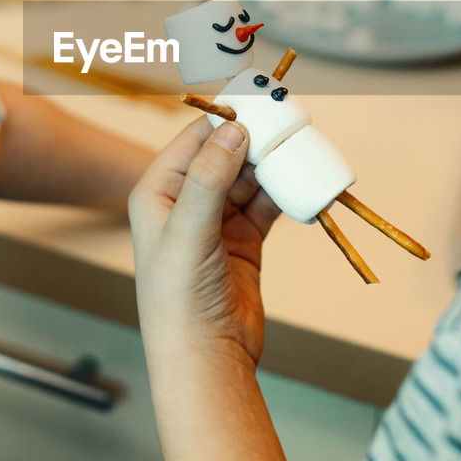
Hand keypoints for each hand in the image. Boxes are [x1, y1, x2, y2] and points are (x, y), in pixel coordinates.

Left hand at [129, 118, 280, 366]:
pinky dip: (284, 195)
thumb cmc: (179, 300)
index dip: (226, 118)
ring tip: (301, 152)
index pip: (194, 140)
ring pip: (250, 178)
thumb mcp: (190, 232)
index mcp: (158, 192)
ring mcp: (216, 222)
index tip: (261, 102)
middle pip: (227, 154)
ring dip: (274, 166)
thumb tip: (234, 129)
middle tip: (290, 125)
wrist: (205, 358)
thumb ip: (210, 179)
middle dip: (257, 140)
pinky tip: (302, 186)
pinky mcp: (243, 242)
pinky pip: (266, 205)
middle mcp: (185, 202)